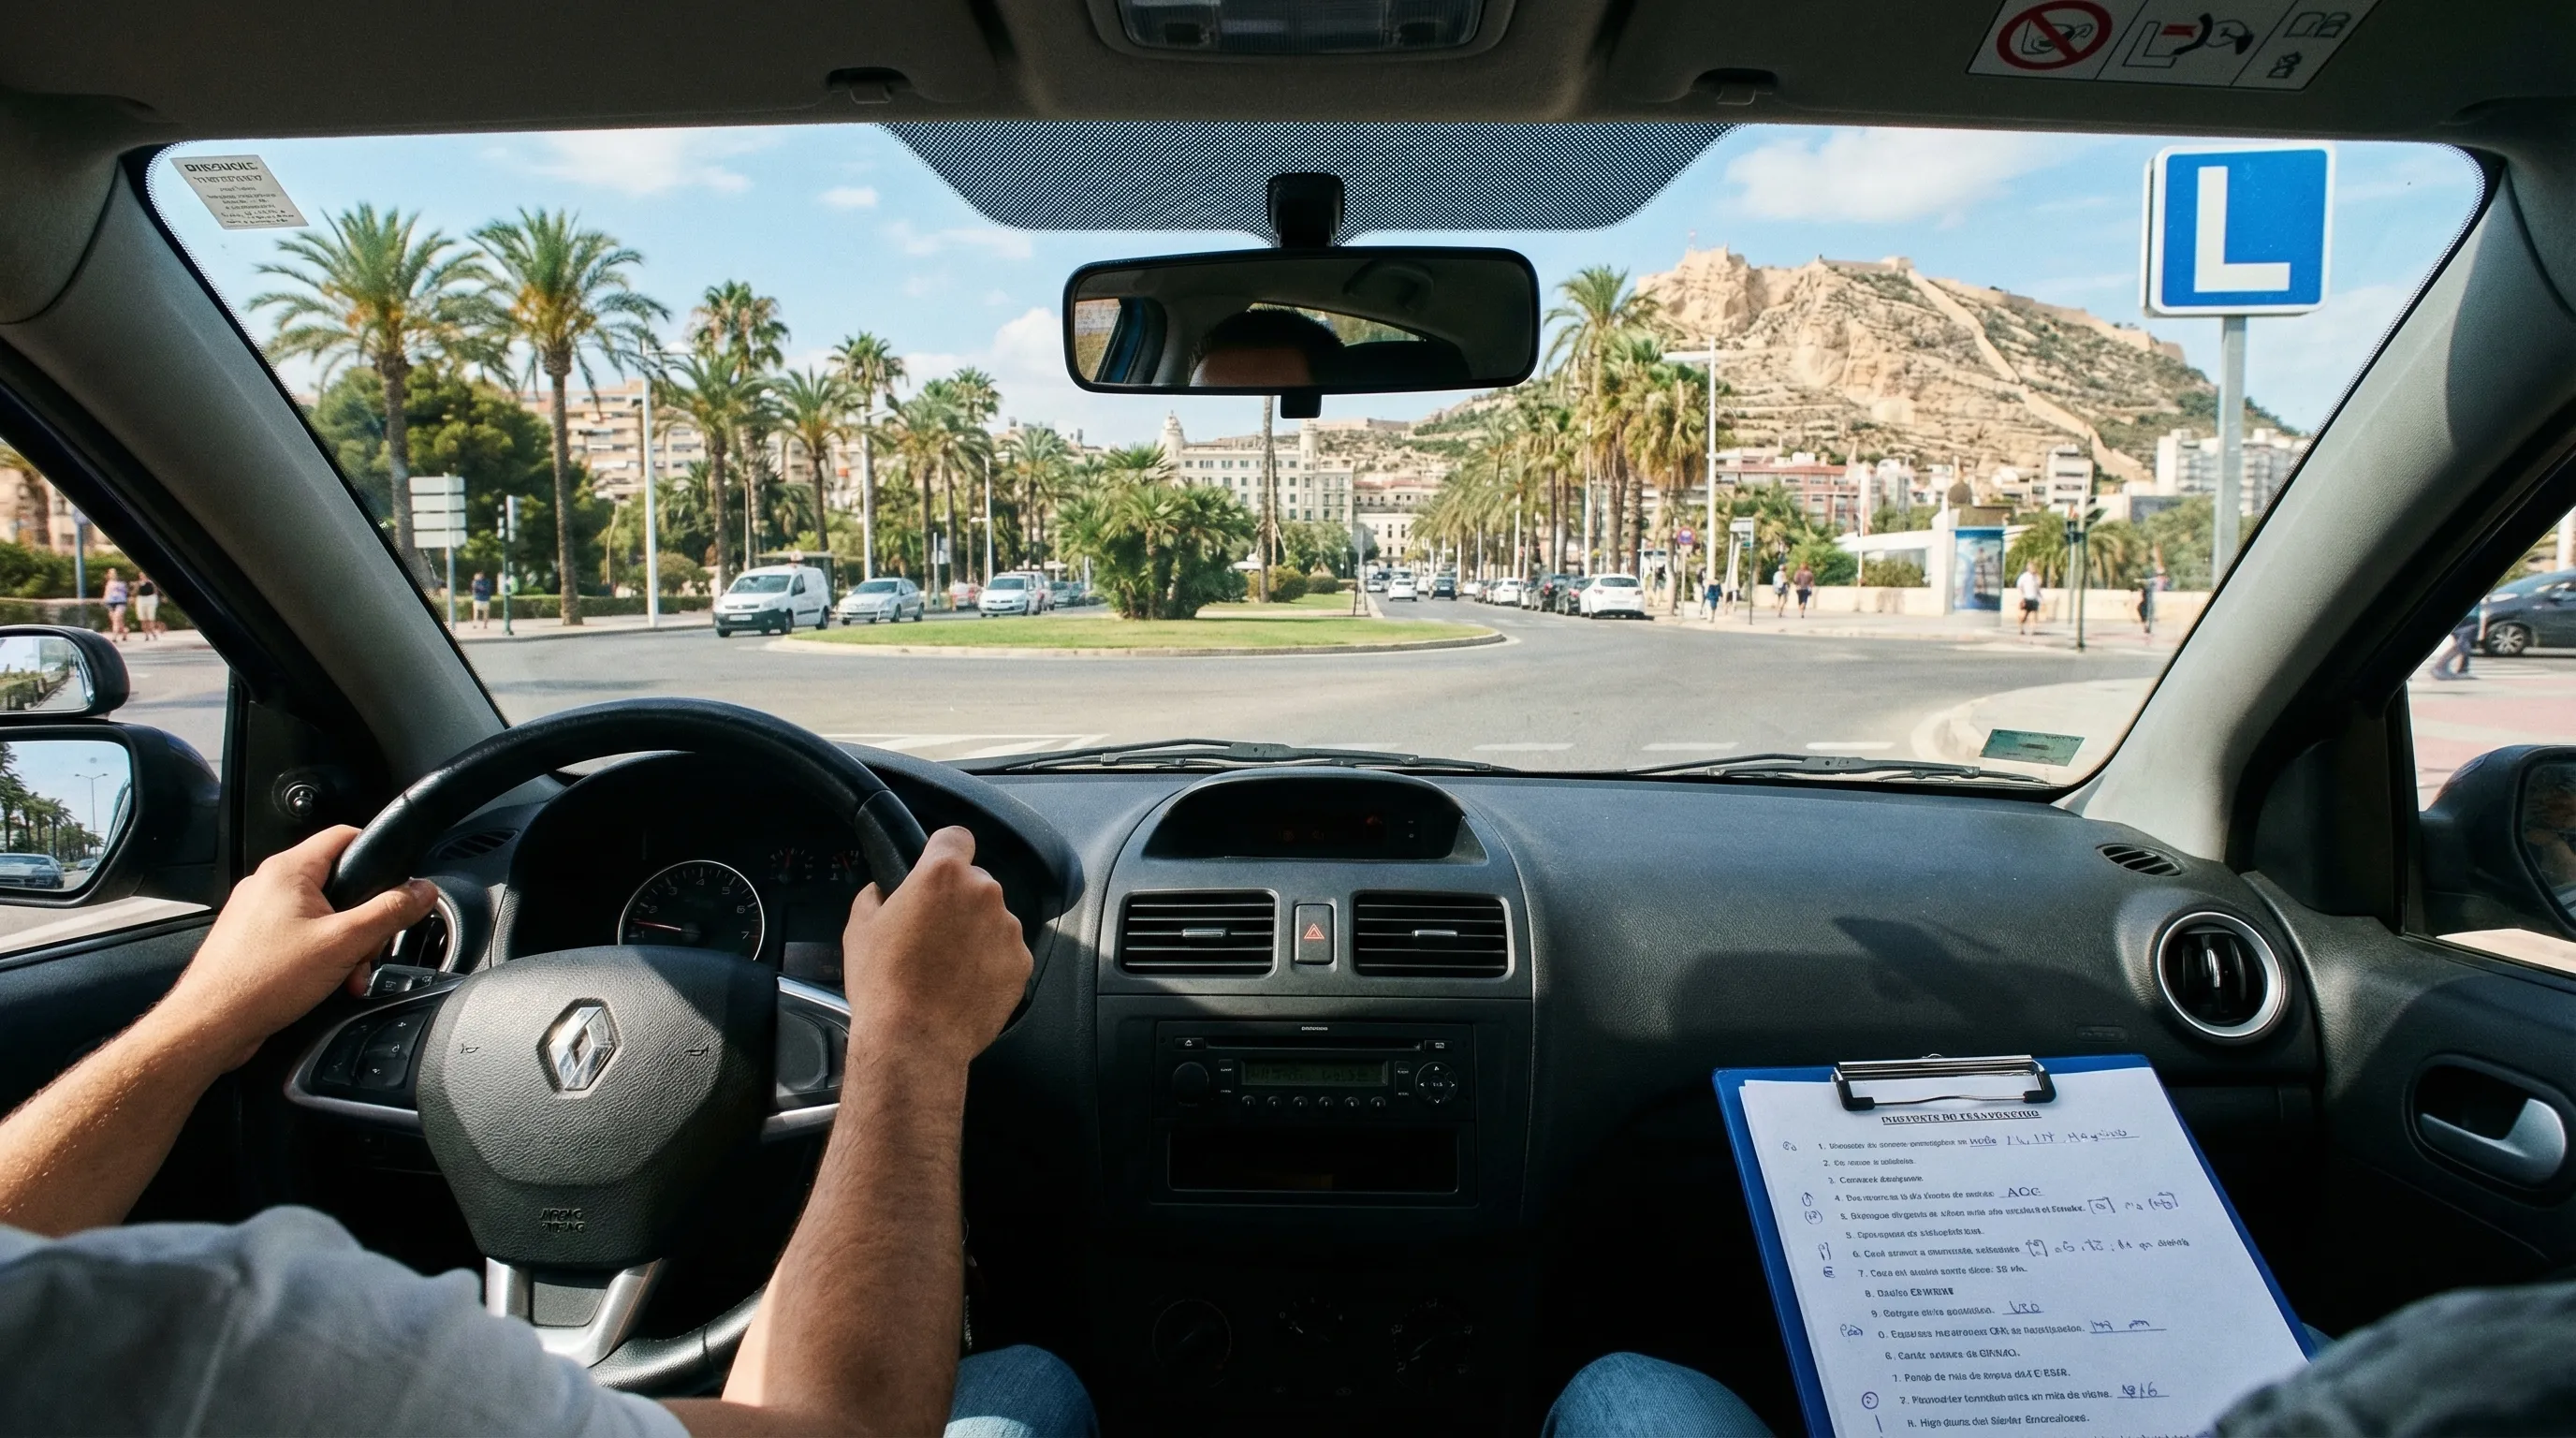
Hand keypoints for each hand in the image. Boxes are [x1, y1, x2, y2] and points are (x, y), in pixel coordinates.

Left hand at [155, 826, 437, 1068]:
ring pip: (321, 915)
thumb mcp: (345, 943)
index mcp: (288, 871)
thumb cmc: (261, 982)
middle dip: (363, 920)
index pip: (344, 836)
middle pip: (338, 884)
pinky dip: (320, 955)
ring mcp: (257, 913)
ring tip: (345, 974)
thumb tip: (421, 891)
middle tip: (367, 949)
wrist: (212, 1024)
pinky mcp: (252, 940)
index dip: (377, 853)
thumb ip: (390, 912)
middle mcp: (268, 885)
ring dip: (344, 944)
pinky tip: (325, 982)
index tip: (398, 878)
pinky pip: (300, 936)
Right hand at [840, 826, 1029, 1068]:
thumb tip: (885, 890)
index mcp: (942, 874)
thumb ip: (877, 895)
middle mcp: (984, 892)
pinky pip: (1006, 951)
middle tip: (933, 932)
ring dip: (976, 932)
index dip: (945, 851)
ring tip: (948, 966)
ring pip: (993, 917)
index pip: (956, 837)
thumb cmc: (883, 983)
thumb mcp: (859, 928)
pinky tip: (966, 985)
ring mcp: (1008, 928)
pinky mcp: (1022, 962)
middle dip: (959, 899)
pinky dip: (991, 962)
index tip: (937, 870)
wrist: (914, 1041)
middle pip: (976, 881)